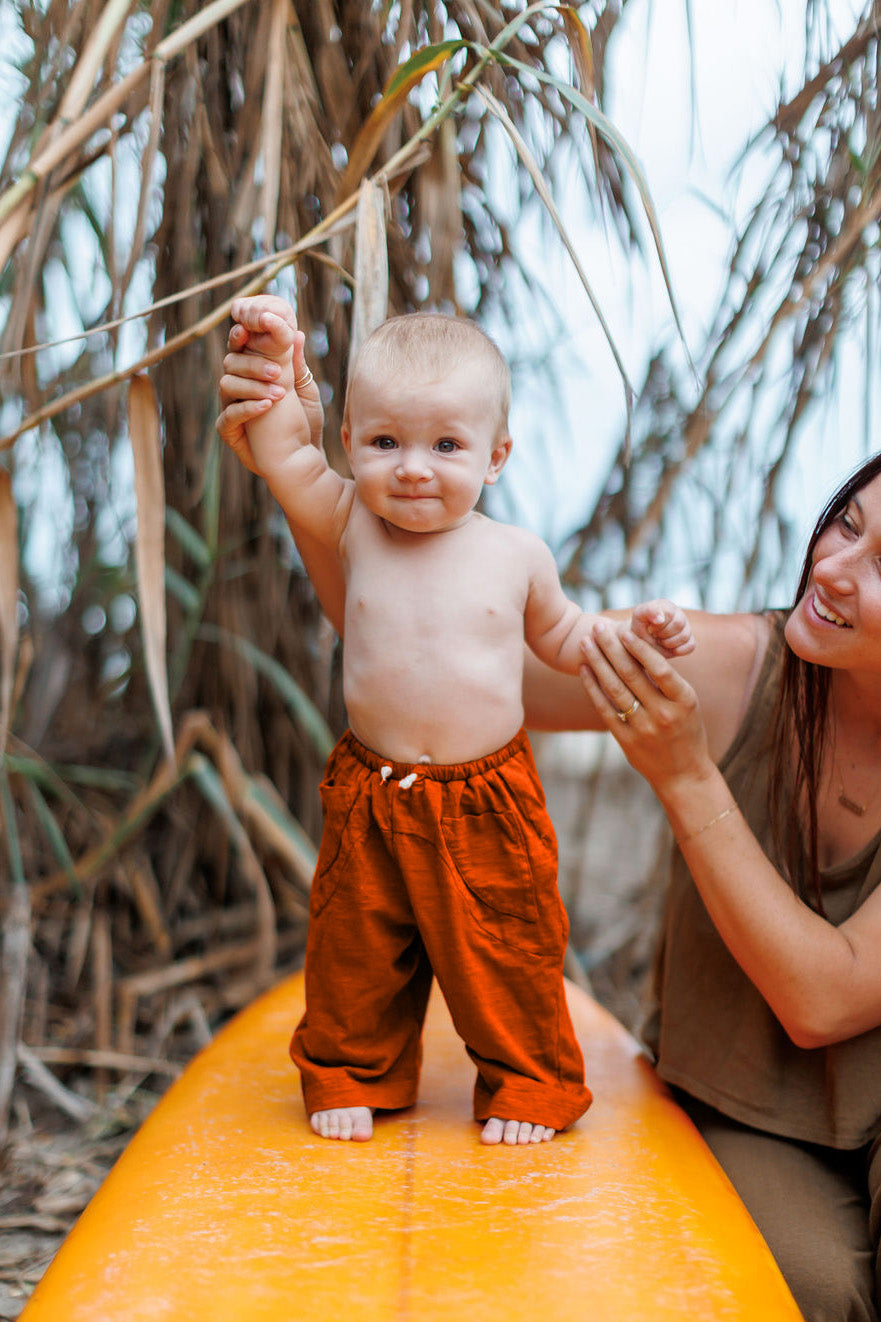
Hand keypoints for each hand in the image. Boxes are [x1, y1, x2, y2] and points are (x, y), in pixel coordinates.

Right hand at [216, 296, 323, 472]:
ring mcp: (230, 407)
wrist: (304, 458)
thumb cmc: (304, 421)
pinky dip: (247, 409)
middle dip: (254, 364)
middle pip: (231, 363)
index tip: (250, 329)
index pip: (240, 346)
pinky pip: (229, 416)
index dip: (241, 335)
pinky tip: (267, 406)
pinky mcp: (229, 431)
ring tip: (279, 395)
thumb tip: (296, 333)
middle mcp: (237, 386)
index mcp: (252, 371)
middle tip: (278, 372)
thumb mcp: (304, 389)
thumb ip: (296, 364)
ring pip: (227, 386)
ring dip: (253, 387)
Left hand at [579, 621, 712, 792]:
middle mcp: (664, 714)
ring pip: (615, 689)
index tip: (625, 629)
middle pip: (632, 675)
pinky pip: (605, 709)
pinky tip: (585, 670)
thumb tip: (640, 648)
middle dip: (612, 647)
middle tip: (598, 626)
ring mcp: (643, 729)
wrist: (683, 775)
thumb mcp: (688, 705)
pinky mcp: (626, 741)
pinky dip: (593, 688)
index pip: (659, 668)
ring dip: (598, 663)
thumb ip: (667, 682)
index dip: (640, 648)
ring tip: (587, 643)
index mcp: (684, 701)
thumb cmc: (687, 732)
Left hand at [630, 599, 694, 656]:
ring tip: (659, 641)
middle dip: (663, 634)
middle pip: (679, 624)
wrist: (641, 643)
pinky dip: (678, 650)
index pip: (670, 613)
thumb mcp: (639, 617)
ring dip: (669, 643)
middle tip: (654, 635)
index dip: (659, 624)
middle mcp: (679, 615)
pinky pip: (691, 646)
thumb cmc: (641, 628)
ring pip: (685, 636)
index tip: (650, 628)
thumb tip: (660, 619)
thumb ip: (648, 612)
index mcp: (667, 606)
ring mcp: (686, 628)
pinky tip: (668, 648)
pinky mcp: (690, 641)